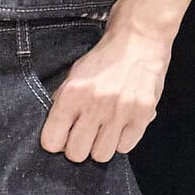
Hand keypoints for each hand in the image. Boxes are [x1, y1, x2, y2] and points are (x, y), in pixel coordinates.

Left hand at [37, 19, 171, 160]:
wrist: (138, 39)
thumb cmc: (105, 58)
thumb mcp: (74, 75)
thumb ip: (63, 102)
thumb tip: (57, 133)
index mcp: (72, 94)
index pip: (52, 141)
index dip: (56, 142)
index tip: (62, 137)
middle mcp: (95, 105)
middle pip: (77, 153)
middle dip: (78, 147)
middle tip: (84, 135)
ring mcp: (120, 112)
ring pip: (101, 155)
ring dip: (101, 146)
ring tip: (104, 130)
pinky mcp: (142, 115)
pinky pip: (125, 147)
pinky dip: (122, 140)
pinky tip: (121, 126)